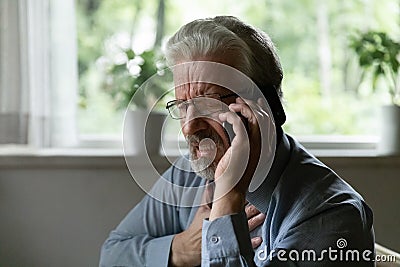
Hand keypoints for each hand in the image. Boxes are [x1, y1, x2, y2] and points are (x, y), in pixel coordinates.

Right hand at [170, 185, 265, 265]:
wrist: (190, 247)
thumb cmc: (197, 228)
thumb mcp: (202, 209)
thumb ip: (208, 195)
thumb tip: (210, 183)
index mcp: (220, 214)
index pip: (233, 204)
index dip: (242, 198)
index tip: (248, 193)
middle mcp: (226, 224)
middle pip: (241, 215)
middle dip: (252, 209)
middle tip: (260, 204)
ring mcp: (229, 236)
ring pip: (245, 227)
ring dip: (254, 222)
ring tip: (262, 216)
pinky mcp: (230, 247)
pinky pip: (244, 245)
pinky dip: (252, 242)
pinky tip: (259, 239)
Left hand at [211, 97, 270, 218]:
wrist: (230, 191)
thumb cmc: (231, 176)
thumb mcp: (239, 157)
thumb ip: (241, 144)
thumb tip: (237, 134)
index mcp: (262, 146)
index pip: (267, 123)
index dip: (261, 109)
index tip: (251, 101)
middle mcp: (261, 144)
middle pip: (263, 117)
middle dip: (251, 105)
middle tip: (238, 101)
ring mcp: (254, 144)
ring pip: (254, 117)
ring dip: (242, 107)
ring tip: (230, 106)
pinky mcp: (243, 144)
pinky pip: (238, 122)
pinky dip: (230, 115)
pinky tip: (222, 116)